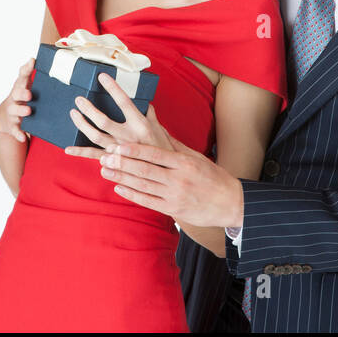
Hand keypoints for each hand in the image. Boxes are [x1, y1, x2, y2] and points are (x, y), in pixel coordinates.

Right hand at [0, 57, 35, 143]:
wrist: (4, 118)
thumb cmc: (22, 101)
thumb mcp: (27, 88)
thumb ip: (37, 79)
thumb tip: (55, 65)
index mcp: (20, 88)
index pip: (22, 76)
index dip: (26, 68)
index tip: (32, 61)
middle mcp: (15, 98)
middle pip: (16, 93)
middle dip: (22, 92)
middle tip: (30, 94)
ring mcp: (12, 112)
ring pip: (15, 110)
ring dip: (21, 110)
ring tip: (28, 111)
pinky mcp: (12, 125)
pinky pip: (15, 130)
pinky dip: (18, 133)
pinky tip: (23, 136)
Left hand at [64, 71, 175, 157]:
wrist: (163, 173)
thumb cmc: (161, 149)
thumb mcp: (159, 128)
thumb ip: (150, 114)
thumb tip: (145, 101)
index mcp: (139, 124)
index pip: (124, 101)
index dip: (113, 88)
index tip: (102, 77)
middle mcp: (127, 136)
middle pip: (103, 120)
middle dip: (89, 109)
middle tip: (79, 100)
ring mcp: (119, 149)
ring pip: (95, 136)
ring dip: (82, 125)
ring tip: (74, 114)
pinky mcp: (114, 160)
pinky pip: (94, 155)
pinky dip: (80, 152)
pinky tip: (68, 149)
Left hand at [98, 141, 245, 229]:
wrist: (231, 204)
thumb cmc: (213, 177)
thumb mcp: (197, 157)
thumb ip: (174, 144)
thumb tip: (156, 126)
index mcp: (184, 163)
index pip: (156, 154)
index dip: (135, 150)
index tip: (118, 145)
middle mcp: (179, 179)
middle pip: (145, 170)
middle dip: (123, 163)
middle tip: (105, 156)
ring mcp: (175, 196)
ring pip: (143, 186)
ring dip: (122, 177)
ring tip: (105, 169)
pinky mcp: (173, 210)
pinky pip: (148, 201)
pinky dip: (132, 195)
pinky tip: (119, 187)